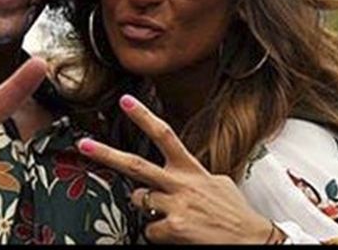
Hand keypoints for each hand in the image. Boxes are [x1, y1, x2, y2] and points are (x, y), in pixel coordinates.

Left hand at [76, 94, 273, 243]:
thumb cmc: (235, 214)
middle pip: (135, 164)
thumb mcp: (218, 183)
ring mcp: (175, 205)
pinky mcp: (173, 227)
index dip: (143, 117)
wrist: (253, 241)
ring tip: (172, 214)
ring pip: (139, 200)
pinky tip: (177, 234)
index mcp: (191, 170)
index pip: (165, 135)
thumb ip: (194, 175)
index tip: (125, 101)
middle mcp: (180, 184)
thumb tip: (182, 175)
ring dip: (148, 208)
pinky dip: (159, 234)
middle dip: (105, 154)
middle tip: (83, 145)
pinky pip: (149, 230)